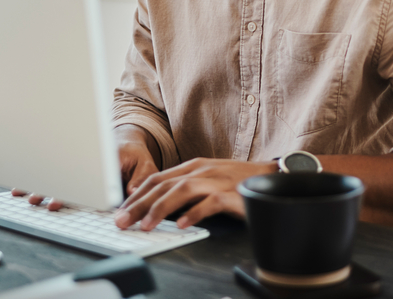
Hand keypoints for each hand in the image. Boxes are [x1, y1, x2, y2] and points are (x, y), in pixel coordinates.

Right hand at [10, 125, 160, 208]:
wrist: (125, 138)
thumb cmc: (134, 153)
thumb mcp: (144, 162)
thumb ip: (140, 177)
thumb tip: (131, 192)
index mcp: (103, 157)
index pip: (84, 174)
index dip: (71, 189)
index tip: (58, 200)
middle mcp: (85, 159)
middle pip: (65, 175)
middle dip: (49, 187)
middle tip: (35, 199)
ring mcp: (76, 162)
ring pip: (55, 172)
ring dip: (39, 183)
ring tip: (23, 193)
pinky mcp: (72, 167)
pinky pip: (53, 171)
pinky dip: (37, 177)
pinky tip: (20, 186)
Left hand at [113, 158, 275, 230]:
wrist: (270, 175)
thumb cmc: (237, 181)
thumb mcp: (206, 180)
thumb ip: (184, 189)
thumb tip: (157, 205)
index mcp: (192, 167)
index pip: (156, 179)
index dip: (136, 195)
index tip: (121, 211)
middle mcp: (201, 171)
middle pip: (163, 185)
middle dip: (139, 204)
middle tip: (122, 221)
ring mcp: (216, 181)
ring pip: (182, 191)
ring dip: (161, 208)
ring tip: (146, 225)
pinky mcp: (231, 194)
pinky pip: (210, 203)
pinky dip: (194, 213)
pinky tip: (183, 225)